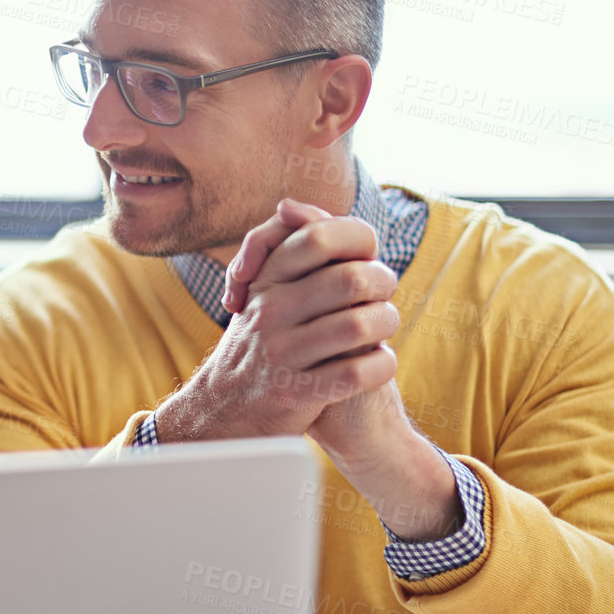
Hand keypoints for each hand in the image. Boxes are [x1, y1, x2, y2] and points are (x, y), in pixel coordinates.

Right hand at [155, 199, 398, 442]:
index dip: (358, 241)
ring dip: (387, 324)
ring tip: (383, 328)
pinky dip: (381, 365)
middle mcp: (269, 311)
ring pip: (360, 326)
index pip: (319, 236)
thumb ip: (287, 245)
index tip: (364, 257)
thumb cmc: (263, 339)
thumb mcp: (264, 288)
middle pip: (350, 278)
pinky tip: (378, 362)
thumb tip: (292, 206)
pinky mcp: (297, 392)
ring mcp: (281, 352)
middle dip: (383, 283)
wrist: (226, 407)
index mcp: (265, 279)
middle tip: (382, 294)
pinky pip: (358, 373)